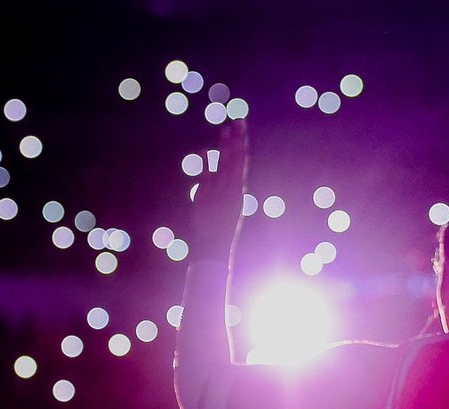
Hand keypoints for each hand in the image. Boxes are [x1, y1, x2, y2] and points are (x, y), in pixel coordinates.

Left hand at [189, 119, 249, 259]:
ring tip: (225, 129)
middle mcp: (232, 190)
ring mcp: (220, 193)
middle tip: (240, 120)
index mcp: (238, 192)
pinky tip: (206, 152)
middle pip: (237, 160)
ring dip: (225, 148)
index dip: (241, 144)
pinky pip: (207, 178)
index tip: (241, 128)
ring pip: (225, 166)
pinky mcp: (207, 198)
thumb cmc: (220, 229)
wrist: (213, 248)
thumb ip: (224, 188)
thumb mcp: (227, 207)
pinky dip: (207, 166)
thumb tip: (223, 171)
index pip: (241, 163)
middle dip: (238, 140)